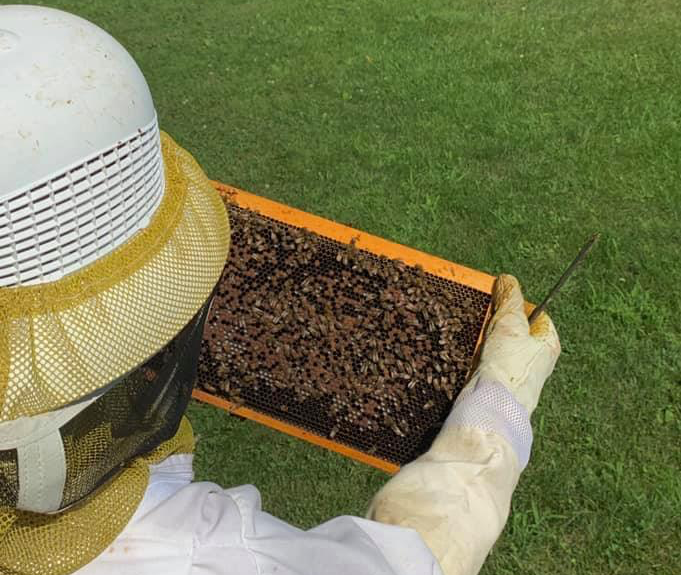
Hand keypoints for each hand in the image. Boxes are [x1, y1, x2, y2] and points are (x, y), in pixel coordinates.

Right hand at [473, 274, 560, 414]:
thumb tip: (507, 280)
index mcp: (548, 344)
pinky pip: (489, 361)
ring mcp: (518, 373)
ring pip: (500, 345)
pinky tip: (473, 356)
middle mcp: (537, 360)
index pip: (536, 314)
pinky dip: (480, 355)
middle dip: (499, 323)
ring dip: (487, 340)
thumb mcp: (509, 325)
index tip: (500, 299)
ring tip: (479, 340)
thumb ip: (509, 300)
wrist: (492, 407)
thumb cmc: (509, 368)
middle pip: (516, 329)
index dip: (517, 304)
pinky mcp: (500, 384)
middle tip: (487, 319)